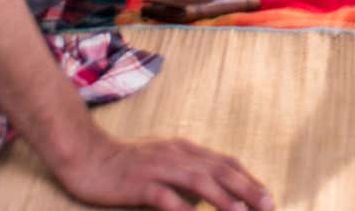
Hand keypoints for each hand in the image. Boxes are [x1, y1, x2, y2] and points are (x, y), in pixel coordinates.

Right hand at [46, 129, 272, 210]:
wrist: (85, 155)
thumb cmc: (124, 163)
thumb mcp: (162, 163)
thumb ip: (185, 175)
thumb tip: (207, 197)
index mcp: (185, 149)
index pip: (225, 163)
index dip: (249, 179)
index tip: (268, 198)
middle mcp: (177, 155)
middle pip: (220, 170)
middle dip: (247, 189)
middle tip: (269, 206)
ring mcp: (158, 167)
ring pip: (198, 182)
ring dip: (223, 198)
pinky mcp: (138, 182)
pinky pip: (164, 196)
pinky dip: (181, 208)